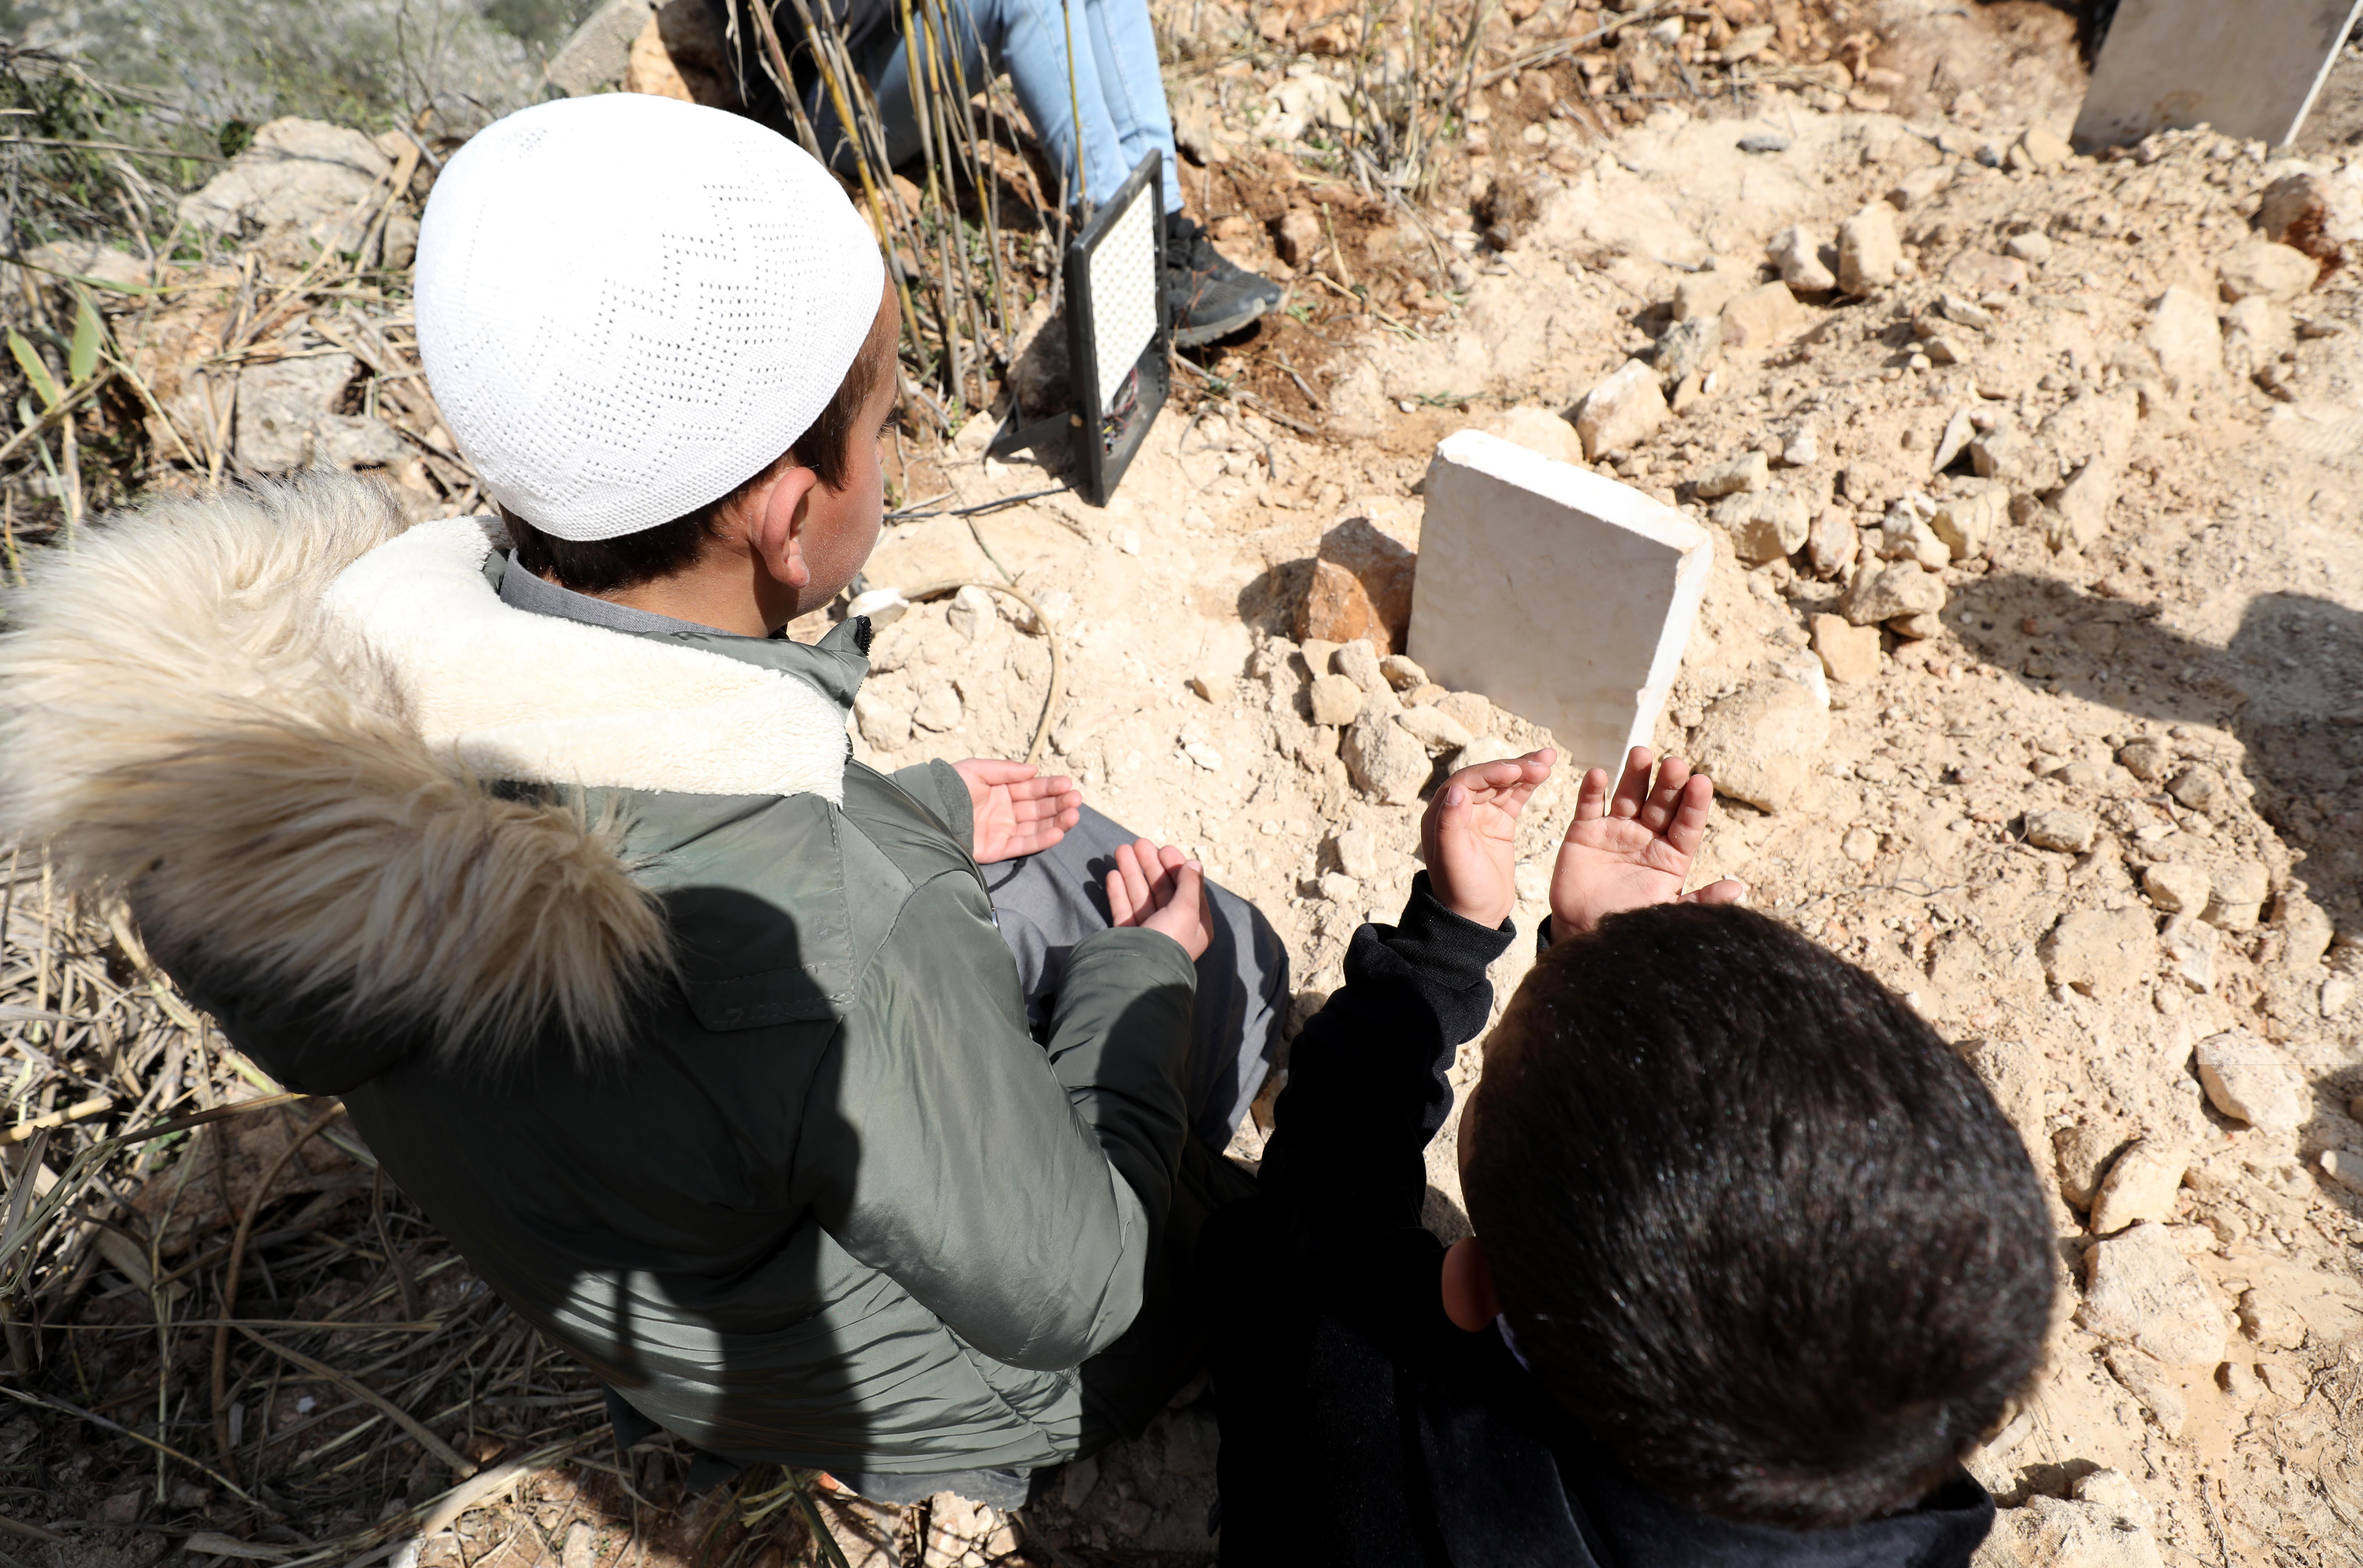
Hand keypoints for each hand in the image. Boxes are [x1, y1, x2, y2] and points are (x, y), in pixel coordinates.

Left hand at [953, 758, 1081, 863]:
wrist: (928, 813)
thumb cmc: (949, 788)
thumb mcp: (976, 770)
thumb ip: (1006, 770)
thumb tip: (1034, 770)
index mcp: (1001, 790)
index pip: (1032, 788)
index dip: (1050, 787)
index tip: (1068, 784)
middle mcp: (1005, 811)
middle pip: (1039, 808)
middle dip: (1059, 803)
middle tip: (1076, 800)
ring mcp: (1003, 830)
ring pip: (1037, 826)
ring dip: (1057, 821)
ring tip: (1074, 815)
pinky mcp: (998, 849)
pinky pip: (1024, 845)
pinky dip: (1042, 840)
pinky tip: (1058, 832)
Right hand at [1105, 838, 1212, 960]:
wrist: (1140, 973)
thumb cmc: (1169, 941)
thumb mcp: (1187, 911)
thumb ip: (1189, 885)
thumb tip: (1194, 863)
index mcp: (1194, 924)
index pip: (1186, 889)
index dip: (1175, 867)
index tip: (1163, 849)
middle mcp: (1173, 927)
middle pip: (1161, 889)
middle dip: (1149, 865)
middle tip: (1137, 843)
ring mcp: (1149, 931)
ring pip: (1140, 896)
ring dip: (1131, 872)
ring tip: (1120, 850)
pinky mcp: (1129, 935)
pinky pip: (1124, 909)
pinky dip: (1118, 891)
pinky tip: (1113, 874)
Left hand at [1420, 749, 1556, 927]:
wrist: (1476, 916)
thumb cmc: (1461, 890)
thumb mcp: (1454, 860)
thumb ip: (1451, 825)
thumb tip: (1455, 789)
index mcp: (1441, 814)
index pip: (1466, 782)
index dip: (1491, 772)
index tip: (1515, 770)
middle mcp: (1458, 809)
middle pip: (1488, 778)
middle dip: (1514, 767)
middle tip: (1542, 762)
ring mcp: (1480, 814)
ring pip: (1503, 784)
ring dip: (1525, 770)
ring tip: (1549, 760)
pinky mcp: (1498, 822)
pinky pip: (1514, 797)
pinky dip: (1529, 785)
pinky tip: (1545, 772)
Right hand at [1549, 746, 1745, 940]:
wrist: (1584, 933)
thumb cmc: (1630, 923)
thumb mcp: (1667, 913)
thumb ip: (1700, 900)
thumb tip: (1737, 888)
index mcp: (1671, 855)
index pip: (1687, 824)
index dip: (1694, 804)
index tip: (1702, 782)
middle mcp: (1646, 837)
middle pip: (1660, 804)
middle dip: (1668, 784)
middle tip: (1675, 764)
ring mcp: (1616, 831)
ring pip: (1628, 796)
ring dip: (1635, 775)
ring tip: (1642, 754)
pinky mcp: (1586, 831)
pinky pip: (1590, 806)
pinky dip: (1593, 790)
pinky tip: (1599, 774)